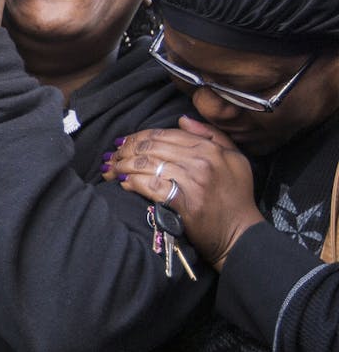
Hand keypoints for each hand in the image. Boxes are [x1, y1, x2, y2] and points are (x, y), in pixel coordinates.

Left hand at [102, 116, 263, 269]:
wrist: (241, 232)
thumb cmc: (236, 195)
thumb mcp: (234, 157)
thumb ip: (210, 134)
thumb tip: (182, 120)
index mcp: (209, 147)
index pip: (163, 134)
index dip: (137, 136)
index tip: (122, 143)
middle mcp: (200, 160)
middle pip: (151, 147)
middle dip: (125, 150)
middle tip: (111, 157)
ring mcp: (193, 180)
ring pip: (147, 164)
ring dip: (123, 166)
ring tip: (110, 170)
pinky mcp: (184, 201)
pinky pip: (150, 186)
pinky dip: (132, 183)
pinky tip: (123, 183)